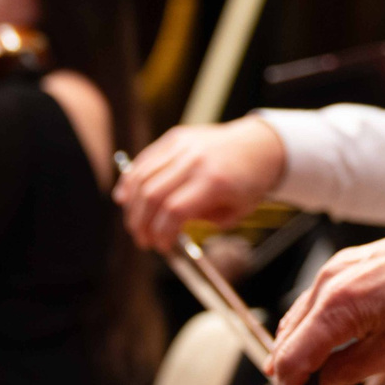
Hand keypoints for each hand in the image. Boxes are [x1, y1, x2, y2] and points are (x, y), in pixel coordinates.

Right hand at [115, 116, 287, 250]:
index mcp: (214, 181)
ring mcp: (182, 146)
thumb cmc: (250, 182)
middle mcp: (195, 161)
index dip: (162, 233)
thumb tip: (171, 228)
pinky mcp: (175, 138)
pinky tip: (125, 198)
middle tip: (143, 240)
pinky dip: (130, 180)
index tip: (162, 247)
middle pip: (152, 195)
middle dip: (142, 223)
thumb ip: (204, 223)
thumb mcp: (237, 211)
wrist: (260, 144)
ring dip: (132, 206)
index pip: (175, 211)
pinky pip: (145, 160)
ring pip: (142, 177)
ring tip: (135, 225)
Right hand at [266, 210, 384, 384]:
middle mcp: (327, 282)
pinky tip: (318, 352)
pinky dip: (307, 333)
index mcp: (337, 305)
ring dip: (295, 357)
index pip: (291, 361)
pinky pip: (311, 306)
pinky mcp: (344, 266)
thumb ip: (349, 371)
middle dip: (287, 382)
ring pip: (294, 323)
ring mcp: (334, 270)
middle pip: (285, 343)